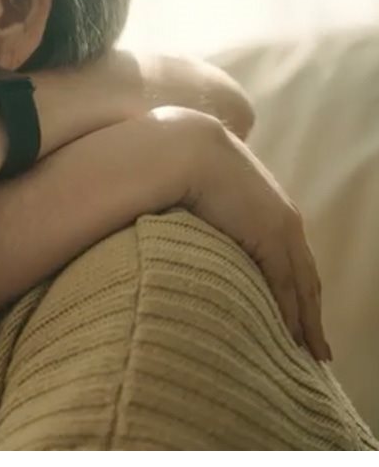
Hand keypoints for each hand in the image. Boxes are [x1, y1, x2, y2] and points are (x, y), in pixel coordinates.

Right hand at [156, 107, 330, 359]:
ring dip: (309, 321)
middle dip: (312, 312)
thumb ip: (206, 217)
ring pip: (303, 286)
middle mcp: (284, 222)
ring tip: (311, 351)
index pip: (292, 259)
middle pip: (306, 277)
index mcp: (271, 211)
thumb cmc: (184, 167)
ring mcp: (280, 229)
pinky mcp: (270, 237)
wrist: (187, 149)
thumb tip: (187, 232)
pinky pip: (286, 283)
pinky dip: (292, 312)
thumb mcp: (202, 197)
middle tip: (316, 346)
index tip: (299, 316)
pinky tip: (294, 335)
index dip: (298, 289)